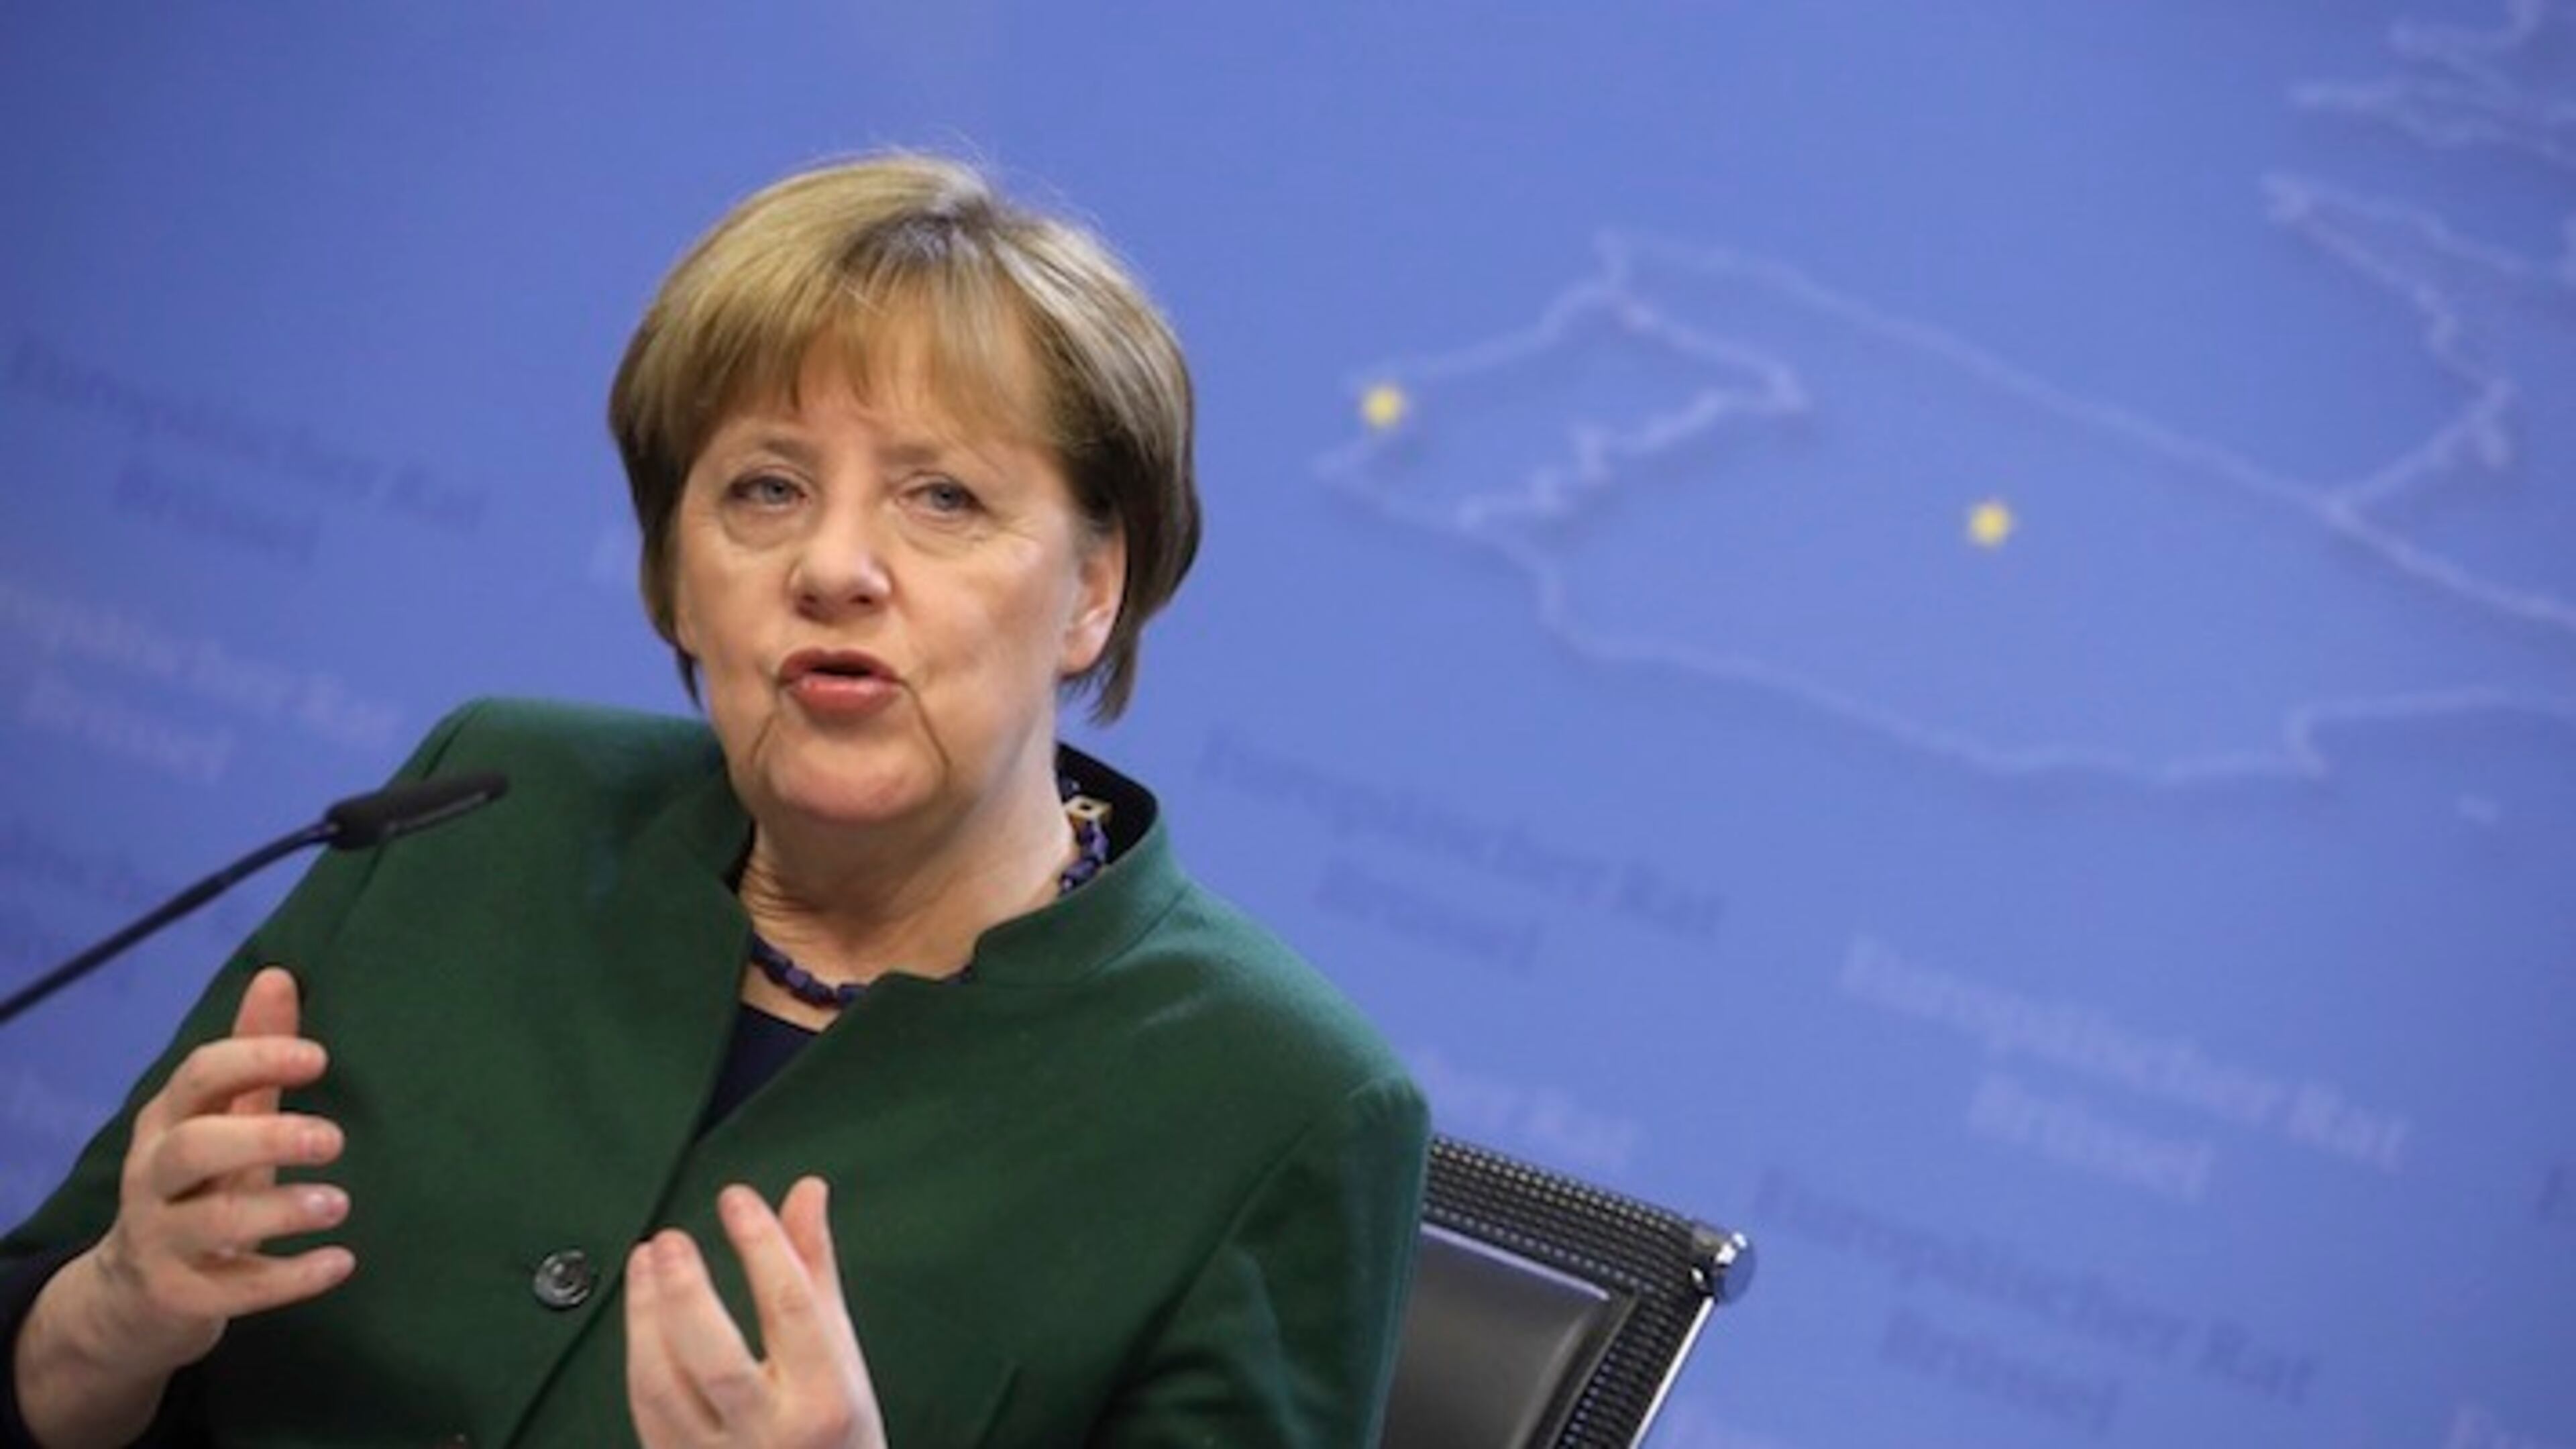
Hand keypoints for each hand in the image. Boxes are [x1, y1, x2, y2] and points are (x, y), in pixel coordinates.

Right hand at [17, 967, 353, 1446]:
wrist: (133, 1297)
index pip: (197, 1078)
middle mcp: (153, 1178)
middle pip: (192, 1148)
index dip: (254, 1060)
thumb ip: (252, 1056)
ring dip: (280, 1210)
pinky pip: (233, 1290)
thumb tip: (279, 974)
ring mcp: (161, 1241)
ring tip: (340, 1204)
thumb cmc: (196, 1188)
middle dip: (264, 1138)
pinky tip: (341, 1263)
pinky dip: (289, 1278)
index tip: (319, 1057)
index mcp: (166, 1123)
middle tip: (335, 1139)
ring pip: (210, 1221)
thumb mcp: (221, 1120)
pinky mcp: (181, 1299)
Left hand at [625, 1178, 885, 1448]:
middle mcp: (773, 1432)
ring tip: (644, 1261)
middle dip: (685, 1292)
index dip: (761, 1244)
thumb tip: (805, 1193)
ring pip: (664, 1388)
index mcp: (825, 1396)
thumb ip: (814, 1268)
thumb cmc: (836, 1428)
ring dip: (644, 1317)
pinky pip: (645, 1411)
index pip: (790, 1307)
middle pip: (716, 1357)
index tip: (737, 1200)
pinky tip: (640, 1314)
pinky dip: (639, 1354)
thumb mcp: (840, 1350)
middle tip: (669, 1239)